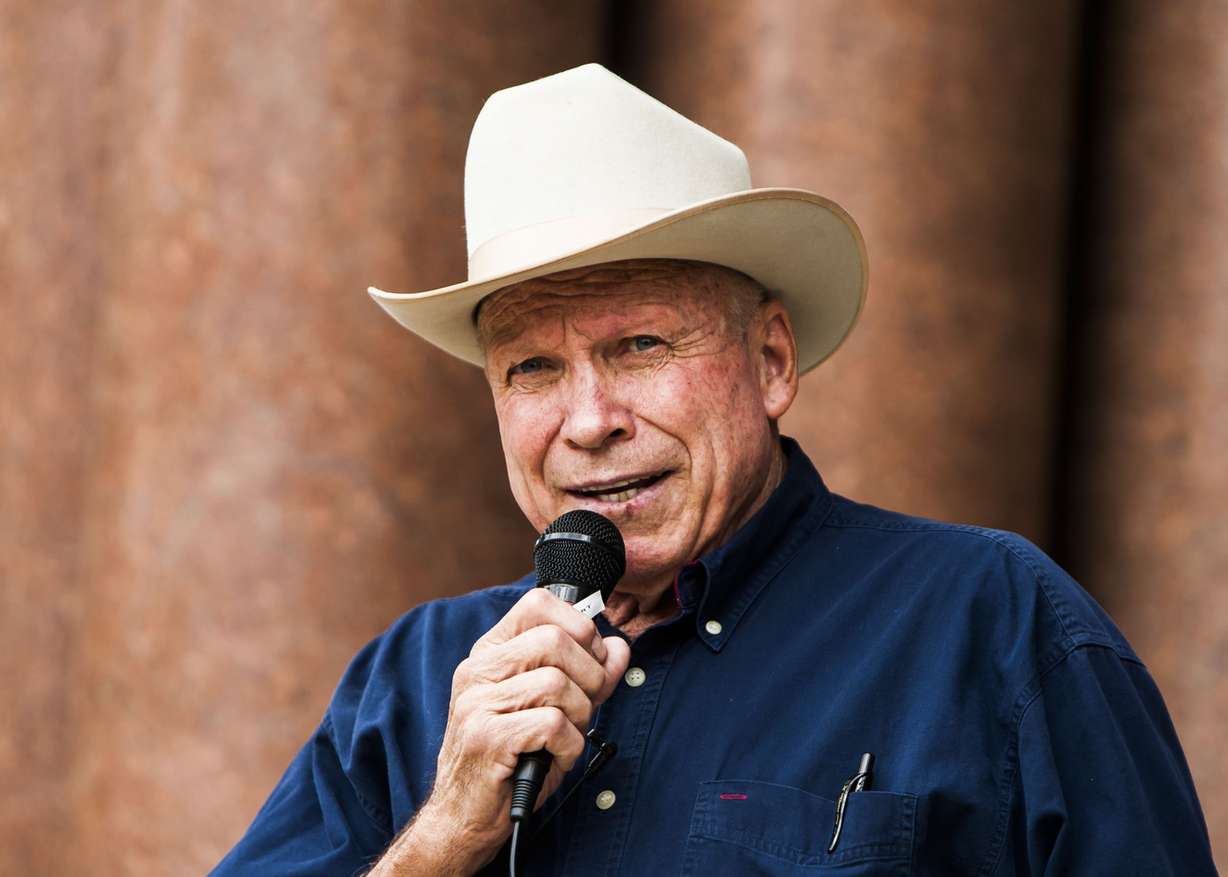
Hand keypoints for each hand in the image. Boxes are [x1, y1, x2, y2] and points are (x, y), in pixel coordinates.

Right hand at [398, 588, 630, 873]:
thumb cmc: (511, 758)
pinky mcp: (486, 739)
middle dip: (589, 675)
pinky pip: (553, 724)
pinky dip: (570, 746)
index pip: (538, 603)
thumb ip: (586, 675)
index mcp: (490, 653)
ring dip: (580, 715)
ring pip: (557, 682)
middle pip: (555, 640)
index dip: (579, 625)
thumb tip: (618, 648)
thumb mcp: (551, 707)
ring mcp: (477, 703)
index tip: (591, 657)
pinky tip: (556, 757)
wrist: (463, 817)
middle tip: (585, 705)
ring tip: (567, 736)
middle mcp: (477, 671)